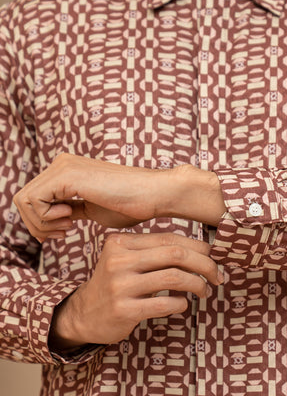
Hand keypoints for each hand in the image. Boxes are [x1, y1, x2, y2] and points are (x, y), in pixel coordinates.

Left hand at [13, 153, 223, 241]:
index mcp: (66, 171)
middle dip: (37, 224)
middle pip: (23, 200)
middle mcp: (61, 164)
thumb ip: (70, 210)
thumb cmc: (132, 205)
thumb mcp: (92, 210)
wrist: (154, 194)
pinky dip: (47, 218)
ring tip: (67, 226)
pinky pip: (35, 201)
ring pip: (24, 201)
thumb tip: (51, 220)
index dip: (41, 221)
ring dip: (42, 223)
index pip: (33, 198)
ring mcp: (62, 167)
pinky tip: (69, 219)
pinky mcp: (67, 176)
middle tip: (63, 232)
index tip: (64, 231)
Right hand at [50, 232, 222, 350]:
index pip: (169, 239)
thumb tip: (204, 250)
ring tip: (204, 291)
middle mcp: (118, 261)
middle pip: (175, 255)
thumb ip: (156, 252)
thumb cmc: (117, 286)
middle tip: (217, 276)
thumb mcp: (128, 261)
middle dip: (205, 264)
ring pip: (173, 278)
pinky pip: (164, 304)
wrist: (83, 315)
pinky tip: (182, 305)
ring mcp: (119, 286)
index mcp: (120, 243)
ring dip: (197, 285)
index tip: (215, 258)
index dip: (199, 248)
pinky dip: (181, 304)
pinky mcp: (123, 310)